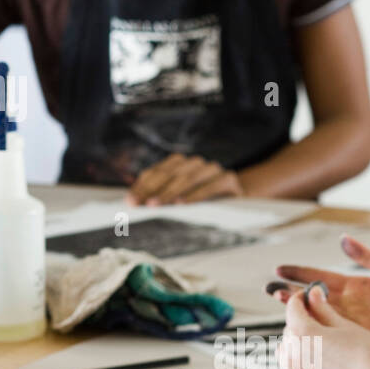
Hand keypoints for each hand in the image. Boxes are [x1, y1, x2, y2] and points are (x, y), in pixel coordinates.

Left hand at [126, 154, 243, 205]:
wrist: (239, 203)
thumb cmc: (203, 203)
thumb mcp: (180, 200)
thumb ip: (160, 198)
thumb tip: (134, 203)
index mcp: (179, 164)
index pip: (156, 172)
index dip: (142, 186)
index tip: (130, 200)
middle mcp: (195, 163)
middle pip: (170, 174)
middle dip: (153, 190)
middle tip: (141, 204)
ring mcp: (212, 169)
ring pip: (188, 178)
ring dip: (170, 192)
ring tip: (157, 205)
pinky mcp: (228, 179)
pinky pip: (210, 185)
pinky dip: (195, 195)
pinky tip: (182, 204)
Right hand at [273, 235, 369, 363]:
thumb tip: (344, 241)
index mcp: (358, 285)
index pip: (322, 277)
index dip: (301, 273)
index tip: (280, 269)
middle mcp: (352, 304)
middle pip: (314, 298)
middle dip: (292, 294)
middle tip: (271, 289)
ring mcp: (356, 323)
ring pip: (320, 318)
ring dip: (300, 314)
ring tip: (281, 307)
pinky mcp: (364, 339)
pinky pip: (337, 336)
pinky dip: (319, 334)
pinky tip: (304, 332)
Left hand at [276, 282, 369, 368]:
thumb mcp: (346, 325)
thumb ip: (323, 309)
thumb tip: (313, 295)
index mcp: (303, 333)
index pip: (292, 307)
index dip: (301, 298)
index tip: (309, 296)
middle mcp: (295, 354)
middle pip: (289, 328)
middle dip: (301, 319)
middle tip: (319, 316)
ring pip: (287, 349)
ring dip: (297, 340)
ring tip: (319, 338)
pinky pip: (293, 368)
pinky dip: (300, 359)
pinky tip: (318, 357)